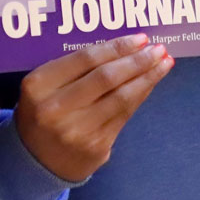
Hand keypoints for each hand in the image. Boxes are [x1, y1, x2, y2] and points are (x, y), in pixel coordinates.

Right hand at [14, 34, 173, 181]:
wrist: (35, 161)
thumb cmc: (44, 112)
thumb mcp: (44, 86)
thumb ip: (73, 68)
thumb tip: (123, 47)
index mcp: (38, 86)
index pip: (85, 58)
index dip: (117, 47)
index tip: (140, 38)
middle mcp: (55, 109)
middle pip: (106, 77)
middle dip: (137, 61)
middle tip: (158, 48)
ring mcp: (77, 131)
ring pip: (121, 98)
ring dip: (147, 78)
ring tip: (164, 63)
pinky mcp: (95, 147)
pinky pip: (124, 115)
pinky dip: (140, 96)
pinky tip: (150, 84)